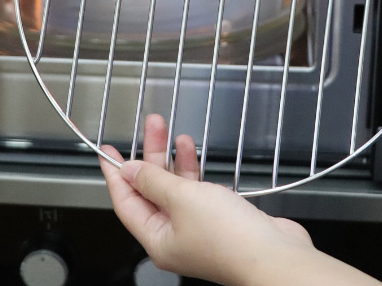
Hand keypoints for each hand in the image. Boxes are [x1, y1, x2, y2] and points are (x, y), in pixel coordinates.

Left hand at [99, 114, 313, 285]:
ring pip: (176, 186)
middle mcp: (175, 234)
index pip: (126, 201)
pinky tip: (191, 150)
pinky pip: (197, 189)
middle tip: (151, 127)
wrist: (274, 253)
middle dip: (151, 155)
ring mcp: (198, 226)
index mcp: (157, 238)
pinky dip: (192, 168)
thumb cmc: (230, 237)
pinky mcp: (219, 217)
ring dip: (173, 158)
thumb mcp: (182, 199)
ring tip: (172, 131)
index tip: (108, 152)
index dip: (115, 174)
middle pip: (152, 189)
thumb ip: (154, 181)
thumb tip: (130, 171)